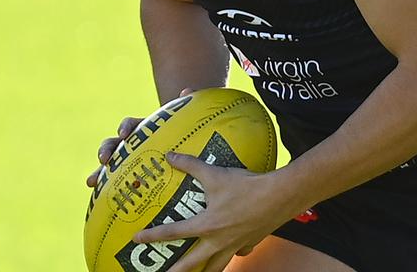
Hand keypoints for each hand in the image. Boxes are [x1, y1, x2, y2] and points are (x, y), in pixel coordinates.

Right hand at [85, 88, 195, 187]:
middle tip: (103, 159)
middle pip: (113, 144)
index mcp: (143, 130)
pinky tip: (99, 200)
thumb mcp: (183, 124)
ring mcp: (128, 162)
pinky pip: (114, 184)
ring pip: (109, 165)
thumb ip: (186, 106)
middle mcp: (131, 145)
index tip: (124, 135)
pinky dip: (105, 191)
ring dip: (98, 172)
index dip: (126, 128)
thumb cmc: (180, 137)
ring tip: (91, 182)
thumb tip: (187, 91)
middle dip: (106, 150)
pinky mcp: (128, 178)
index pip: (130, 125)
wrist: (179, 151)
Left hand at [132, 151, 295, 271]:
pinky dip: (231, 256)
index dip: (153, 236)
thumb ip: (190, 164)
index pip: (173, 232)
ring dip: (205, 271)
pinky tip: (231, 253)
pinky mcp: (250, 242)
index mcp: (206, 225)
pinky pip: (237, 255)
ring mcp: (235, 245)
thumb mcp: (215, 173)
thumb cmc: (246, 186)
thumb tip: (170, 156)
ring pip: (216, 266)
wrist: (280, 196)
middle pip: (192, 263)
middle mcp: (218, 240)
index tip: (136, 239)